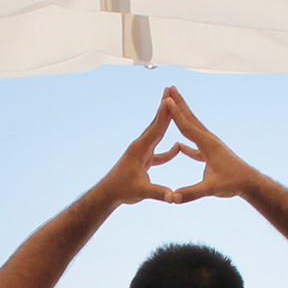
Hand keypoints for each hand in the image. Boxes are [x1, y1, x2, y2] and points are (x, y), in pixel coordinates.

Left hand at [90, 92, 186, 207]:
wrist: (110, 193)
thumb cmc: (122, 191)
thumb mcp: (142, 192)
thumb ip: (159, 193)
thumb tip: (173, 197)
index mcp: (140, 149)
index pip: (156, 128)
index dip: (164, 114)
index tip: (169, 98)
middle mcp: (141, 146)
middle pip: (156, 124)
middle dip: (164, 107)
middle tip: (170, 89)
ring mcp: (142, 152)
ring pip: (157, 134)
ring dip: (165, 121)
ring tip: (173, 108)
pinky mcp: (144, 160)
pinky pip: (158, 151)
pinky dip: (168, 150)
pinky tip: (178, 147)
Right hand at [158, 88, 263, 203]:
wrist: (249, 183)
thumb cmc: (232, 184)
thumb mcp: (211, 189)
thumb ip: (191, 193)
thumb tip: (173, 198)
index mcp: (207, 145)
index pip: (187, 126)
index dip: (175, 114)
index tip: (166, 100)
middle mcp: (209, 140)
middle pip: (190, 119)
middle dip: (179, 104)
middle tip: (169, 88)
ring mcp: (210, 147)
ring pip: (193, 128)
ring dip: (183, 116)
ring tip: (174, 106)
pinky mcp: (211, 155)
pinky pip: (195, 146)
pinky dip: (187, 143)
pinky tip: (180, 146)